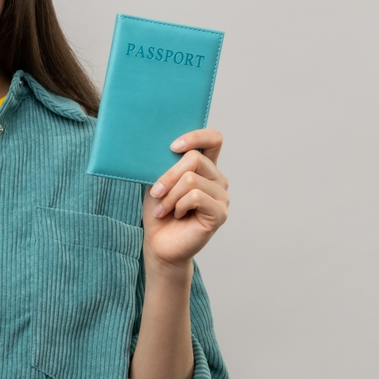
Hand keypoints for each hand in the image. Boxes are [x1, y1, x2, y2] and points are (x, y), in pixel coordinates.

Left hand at [141, 129, 229, 273]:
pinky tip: (177, 214)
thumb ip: (165, 163)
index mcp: (205, 167)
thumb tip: (162, 145)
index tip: (172, 147)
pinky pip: (195, 197)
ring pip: (191, 180)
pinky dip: (179, 205)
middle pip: (195, 159)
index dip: (196, 136)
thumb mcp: (158, 181)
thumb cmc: (159, 210)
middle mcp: (217, 179)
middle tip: (156, 193)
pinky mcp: (220, 213)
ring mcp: (222, 196)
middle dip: (168, 176)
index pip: (213, 139)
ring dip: (170, 195)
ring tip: (163, 208)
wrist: (159, 243)